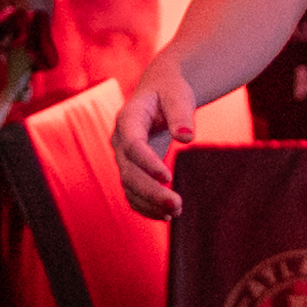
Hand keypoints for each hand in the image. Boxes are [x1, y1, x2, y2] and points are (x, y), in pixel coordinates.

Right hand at [111, 53, 201, 215]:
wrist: (159, 92)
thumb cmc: (170, 90)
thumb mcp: (178, 94)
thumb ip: (181, 114)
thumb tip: (186, 137)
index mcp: (128, 119)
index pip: (132, 144)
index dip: (147, 162)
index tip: (167, 176)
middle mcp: (120, 141)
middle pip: (129, 172)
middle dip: (150, 192)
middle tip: (176, 206)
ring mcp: (123, 157)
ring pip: (129, 187)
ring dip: (150, 204)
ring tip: (177, 212)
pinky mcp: (131, 169)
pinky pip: (133, 193)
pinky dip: (147, 207)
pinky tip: (168, 216)